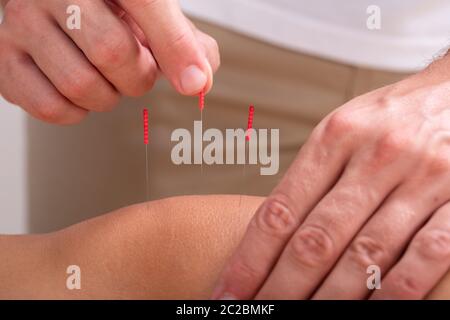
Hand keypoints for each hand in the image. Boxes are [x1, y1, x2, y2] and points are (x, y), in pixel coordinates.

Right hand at [0, 0, 218, 123]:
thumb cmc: (108, 7)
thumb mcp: (148, 9)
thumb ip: (180, 39)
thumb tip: (199, 78)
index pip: (147, 7)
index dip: (176, 49)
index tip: (194, 81)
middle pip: (112, 52)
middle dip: (138, 77)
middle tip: (137, 70)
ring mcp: (23, 22)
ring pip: (80, 85)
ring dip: (107, 97)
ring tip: (106, 79)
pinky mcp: (4, 57)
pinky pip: (49, 107)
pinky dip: (75, 112)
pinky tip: (80, 92)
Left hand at [212, 54, 449, 299]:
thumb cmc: (393, 116)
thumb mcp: (344, 128)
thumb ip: (313, 174)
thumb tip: (276, 229)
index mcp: (335, 136)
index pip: (281, 210)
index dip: (250, 259)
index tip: (229, 290)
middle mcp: (374, 155)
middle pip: (316, 239)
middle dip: (281, 287)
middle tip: (259, 315)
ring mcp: (421, 177)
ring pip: (365, 254)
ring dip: (330, 298)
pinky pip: (425, 254)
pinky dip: (395, 292)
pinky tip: (371, 310)